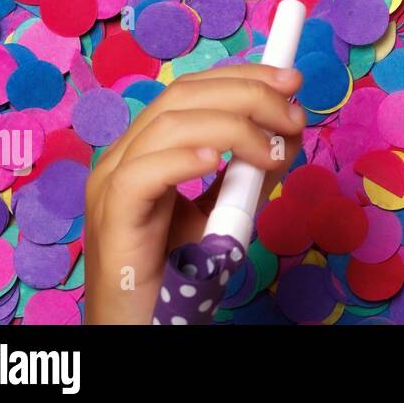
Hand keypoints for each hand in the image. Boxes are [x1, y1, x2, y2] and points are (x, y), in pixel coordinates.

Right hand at [83, 63, 304, 323]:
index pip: (191, 89)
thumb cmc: (179, 273)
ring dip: (234, 127)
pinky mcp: (112, 218)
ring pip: (169, 125)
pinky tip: (215, 163)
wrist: (143, 327)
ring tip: (272, 151)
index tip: (290, 79)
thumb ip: (251, 170)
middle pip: (182, 96)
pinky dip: (183, 160)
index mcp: (146, 148)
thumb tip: (290, 129)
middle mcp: (122, 157)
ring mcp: (110, 185)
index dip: (242, 76)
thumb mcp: (225, 208)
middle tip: (293, 112)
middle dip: (248, 93)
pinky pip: (141, 175)